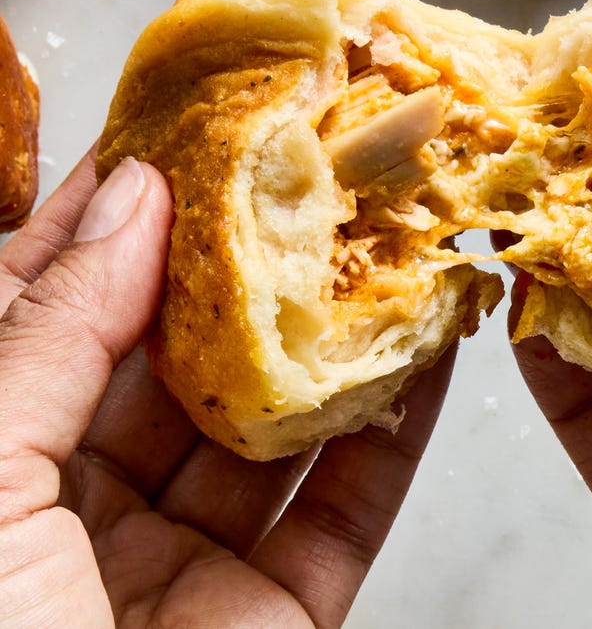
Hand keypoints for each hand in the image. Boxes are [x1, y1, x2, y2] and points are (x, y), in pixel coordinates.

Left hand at [0, 151, 453, 627]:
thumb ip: (56, 333)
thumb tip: (136, 195)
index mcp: (3, 460)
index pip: (61, 305)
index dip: (113, 213)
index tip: (173, 132)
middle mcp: (95, 505)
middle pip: (186, 356)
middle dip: (246, 261)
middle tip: (302, 170)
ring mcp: (193, 559)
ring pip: (280, 422)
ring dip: (335, 335)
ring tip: (385, 241)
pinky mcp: (280, 615)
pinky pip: (351, 506)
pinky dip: (398, 426)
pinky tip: (429, 350)